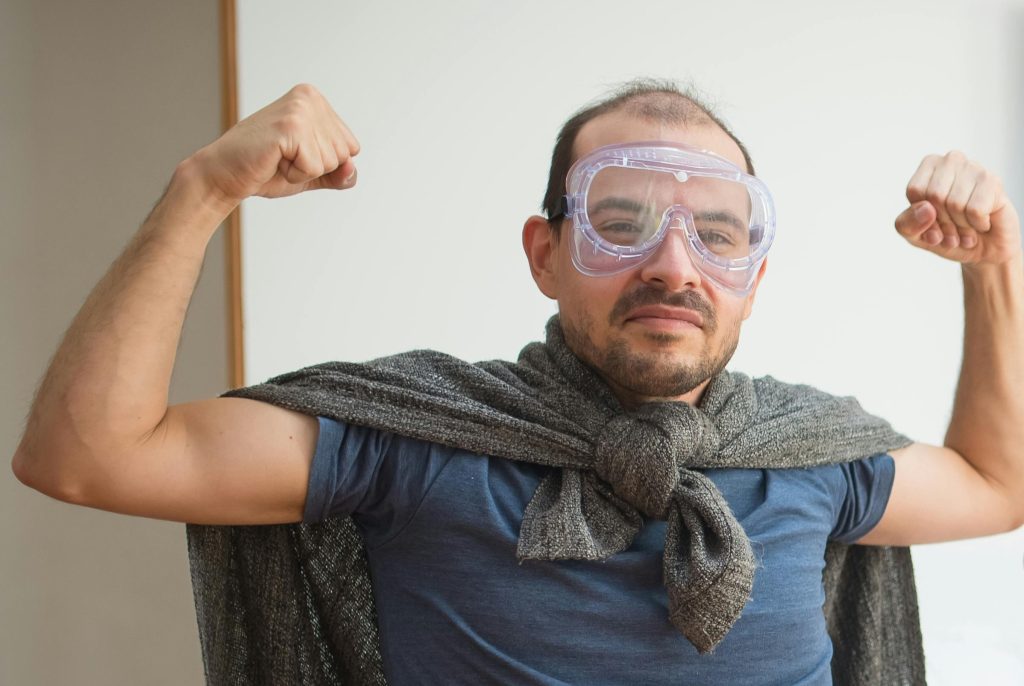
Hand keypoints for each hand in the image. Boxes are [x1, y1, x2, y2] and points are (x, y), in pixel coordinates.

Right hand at [188, 83, 360, 209]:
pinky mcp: (290, 126)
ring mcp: (300, 109)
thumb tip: (352, 168)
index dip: (324, 163)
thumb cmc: (266, 170)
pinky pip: (314, 167)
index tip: (294, 154)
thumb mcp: (313, 172)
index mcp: (315, 100)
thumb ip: (339, 173)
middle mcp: (310, 97)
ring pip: (331, 162)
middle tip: (283, 158)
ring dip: (304, 171)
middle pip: (344, 154)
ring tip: (277, 158)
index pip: (351, 147)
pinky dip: (295, 175)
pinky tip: (273, 161)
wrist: (224, 174)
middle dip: (316, 168)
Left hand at [894, 151, 1020, 264]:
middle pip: (935, 195)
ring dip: (960, 227)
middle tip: (952, 230)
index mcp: (929, 165)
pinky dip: (977, 225)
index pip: (916, 189)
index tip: (932, 223)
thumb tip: (926, 208)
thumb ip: (907, 223)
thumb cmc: (946, 235)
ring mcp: (975, 169)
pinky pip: (976, 209)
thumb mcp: (914, 235)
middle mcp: (953, 160)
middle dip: (943, 222)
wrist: (983, 250)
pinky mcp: (994, 183)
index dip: (922, 215)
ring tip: (966, 228)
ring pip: (956, 203)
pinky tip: (981, 224)